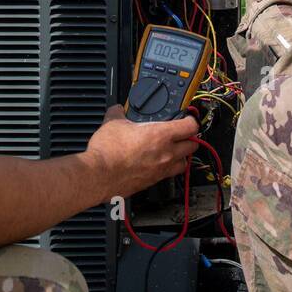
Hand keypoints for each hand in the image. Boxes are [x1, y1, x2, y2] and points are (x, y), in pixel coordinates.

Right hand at [83, 105, 199, 194]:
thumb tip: (118, 109)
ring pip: (184, 163)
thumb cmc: (108, 152)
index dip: (191, 120)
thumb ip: (119, 113)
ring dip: (182, 156)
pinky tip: (155, 163)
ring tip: (172, 151)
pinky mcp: (152, 182)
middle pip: (193, 146)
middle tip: (181, 134)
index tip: (187, 118)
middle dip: (190, 138)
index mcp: (160, 135)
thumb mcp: (113, 122)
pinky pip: (168, 175)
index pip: (191, 126)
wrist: (98, 176)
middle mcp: (166, 154)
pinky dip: (167, 168)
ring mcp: (160, 170)